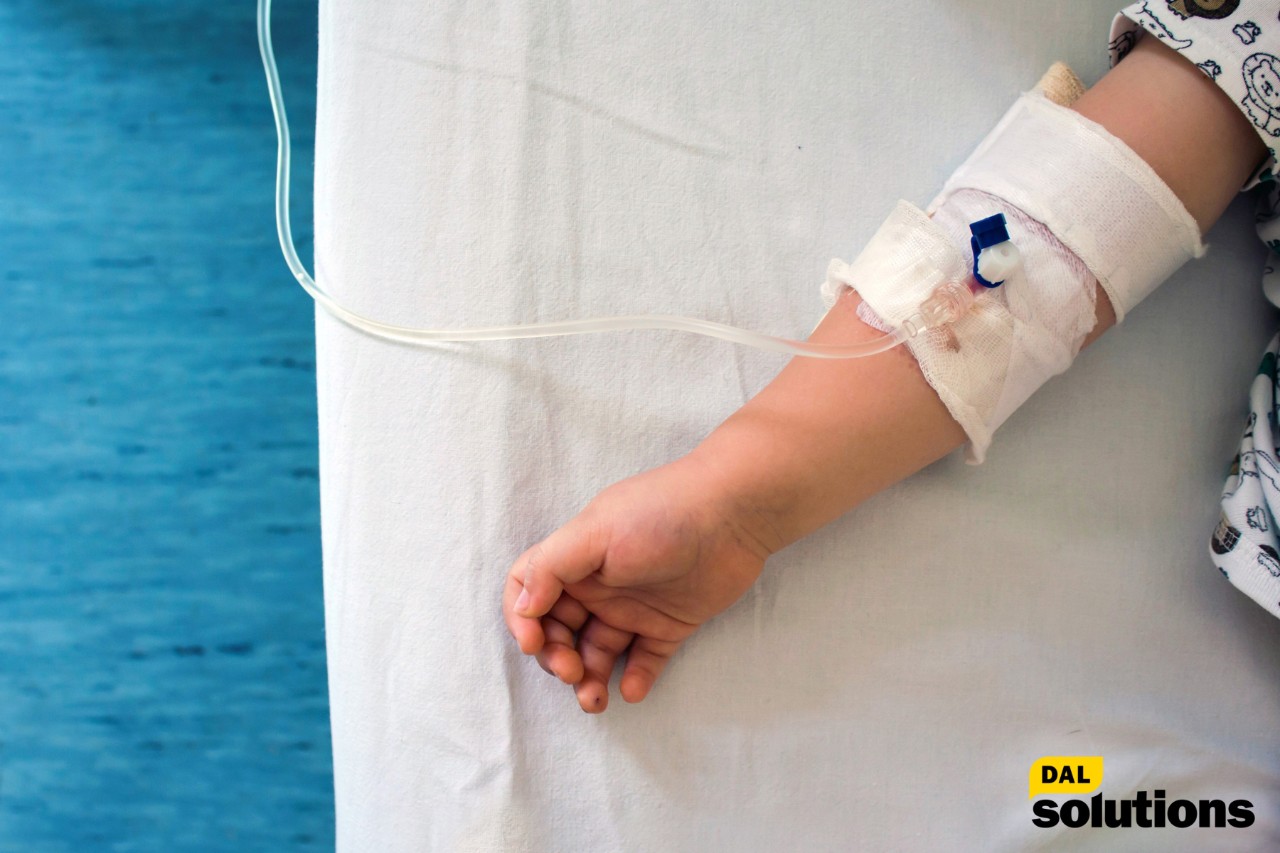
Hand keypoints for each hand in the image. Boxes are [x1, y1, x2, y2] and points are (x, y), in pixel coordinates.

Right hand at [502, 452, 774, 712]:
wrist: (734, 514)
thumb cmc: (659, 514)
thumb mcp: (595, 531)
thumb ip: (552, 568)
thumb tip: (523, 607)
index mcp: (574, 560)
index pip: (528, 593)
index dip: (522, 621)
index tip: (534, 645)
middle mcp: (599, 585)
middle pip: (559, 631)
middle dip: (557, 657)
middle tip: (572, 671)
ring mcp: (634, 607)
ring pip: (598, 653)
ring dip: (589, 678)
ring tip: (595, 700)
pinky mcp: (669, 625)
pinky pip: (645, 660)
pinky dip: (635, 678)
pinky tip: (633, 690)